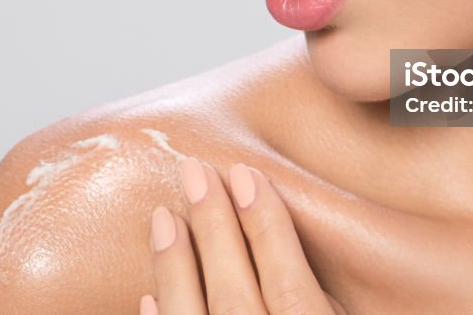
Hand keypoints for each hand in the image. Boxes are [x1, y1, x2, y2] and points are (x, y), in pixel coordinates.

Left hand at [140, 157, 346, 314]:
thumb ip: (323, 303)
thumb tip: (282, 239)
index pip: (289, 285)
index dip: (268, 227)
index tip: (246, 174)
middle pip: (234, 294)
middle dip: (215, 227)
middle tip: (197, 171)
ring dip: (175, 266)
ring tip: (163, 216)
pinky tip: (149, 293)